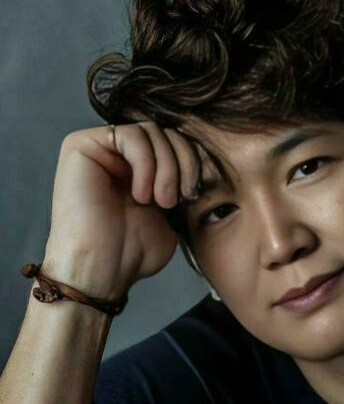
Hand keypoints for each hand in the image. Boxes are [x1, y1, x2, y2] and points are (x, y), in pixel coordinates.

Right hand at [43, 121, 202, 300]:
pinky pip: (130, 135)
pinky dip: (146, 164)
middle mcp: (117, 155)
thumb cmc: (133, 253)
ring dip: (166, 167)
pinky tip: (140, 195)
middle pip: (166, 133)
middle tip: (180, 198)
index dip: (192, 163)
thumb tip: (202, 157)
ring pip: (151, 131)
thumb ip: (181, 183)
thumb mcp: (172, 215)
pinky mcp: (81, 145)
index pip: (176, 143)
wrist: (102, 271)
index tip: (194, 196)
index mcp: (138, 168)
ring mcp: (99, 148)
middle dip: (183, 163)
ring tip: (162, 202)